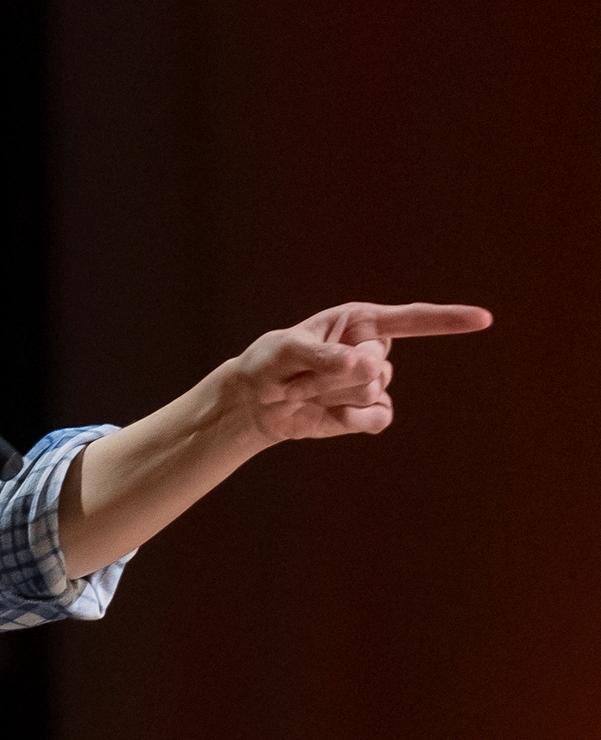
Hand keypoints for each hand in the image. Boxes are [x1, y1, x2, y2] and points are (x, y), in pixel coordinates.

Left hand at [219, 301, 491, 444]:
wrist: (255, 403)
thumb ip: (323, 355)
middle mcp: (373, 349)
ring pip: (372, 391)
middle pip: (377, 365)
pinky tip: (331, 415)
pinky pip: (379, 417)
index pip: (411, 319)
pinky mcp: (368, 411)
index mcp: (360, 321)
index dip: (447, 320)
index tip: (484, 319)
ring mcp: (374, 381)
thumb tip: (366, 364)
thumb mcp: (286, 351)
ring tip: (306, 390)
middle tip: (300, 376)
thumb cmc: (269, 364)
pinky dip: (354, 420)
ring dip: (332, 395)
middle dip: (334, 375)